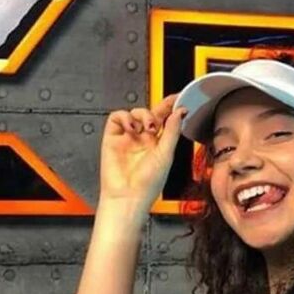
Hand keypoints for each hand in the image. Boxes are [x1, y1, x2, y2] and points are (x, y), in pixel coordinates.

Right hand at [99, 93, 187, 212]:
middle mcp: (143, 139)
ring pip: (134, 113)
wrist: (128, 196)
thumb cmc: (148, 183)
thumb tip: (180, 112)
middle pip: (150, 114)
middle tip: (156, 123)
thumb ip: (172, 131)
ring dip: (142, 115)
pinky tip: (131, 127)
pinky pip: (117, 117)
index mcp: (158, 144)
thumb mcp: (166, 154)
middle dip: (155, 112)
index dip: (170, 107)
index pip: (165, 120)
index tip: (178, 97)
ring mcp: (128, 137)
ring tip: (145, 128)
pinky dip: (125, 117)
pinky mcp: (112, 137)